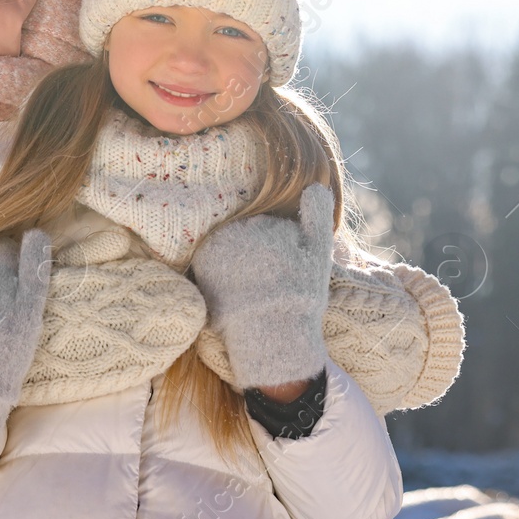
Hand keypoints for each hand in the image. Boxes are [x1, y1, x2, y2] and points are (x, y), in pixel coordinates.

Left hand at [190, 183, 334, 389]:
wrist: (273, 334)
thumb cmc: (300, 295)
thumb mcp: (318, 252)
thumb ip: (317, 215)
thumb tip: (314, 184)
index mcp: (263, 221)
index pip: (263, 224)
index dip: (274, 248)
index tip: (282, 271)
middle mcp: (234, 229)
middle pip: (242, 234)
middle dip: (252, 253)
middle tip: (266, 282)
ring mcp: (215, 247)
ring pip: (226, 248)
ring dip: (234, 264)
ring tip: (251, 290)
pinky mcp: (200, 266)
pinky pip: (208, 263)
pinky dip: (218, 275)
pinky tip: (234, 292)